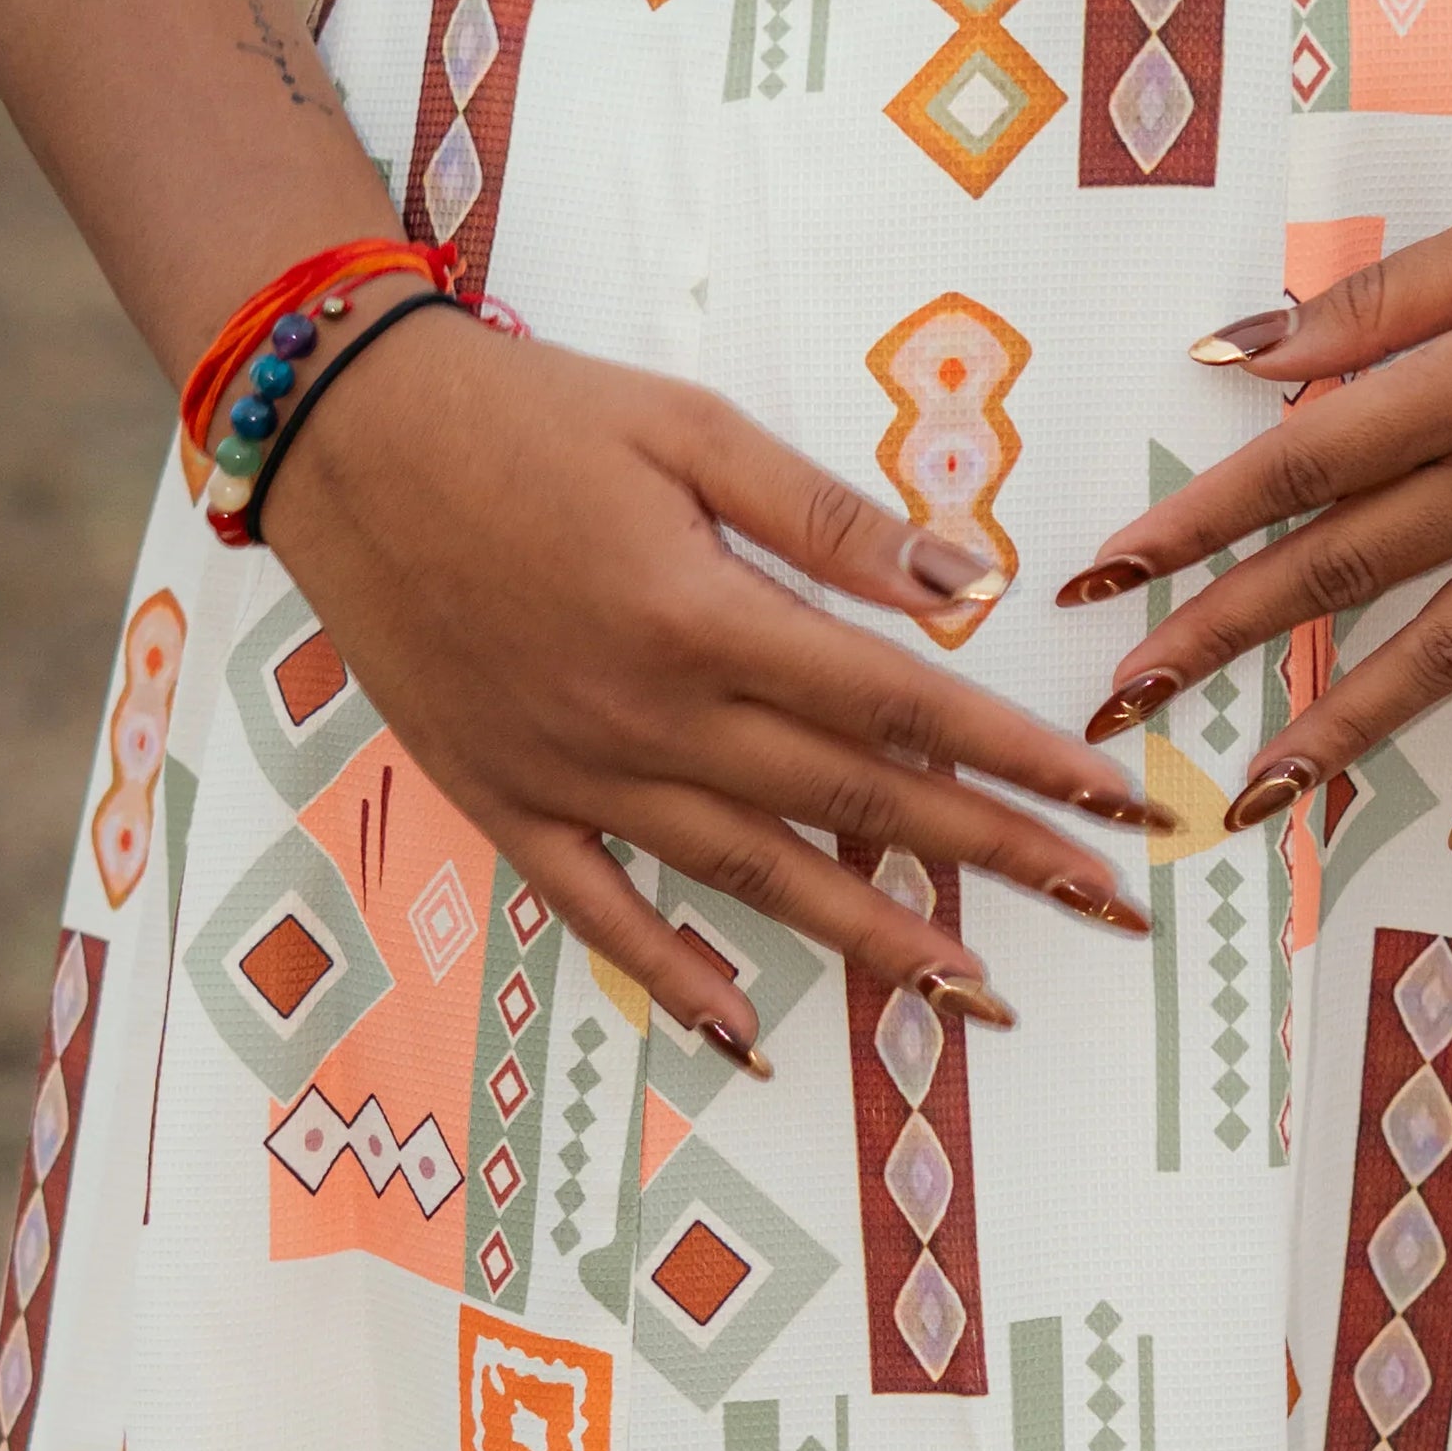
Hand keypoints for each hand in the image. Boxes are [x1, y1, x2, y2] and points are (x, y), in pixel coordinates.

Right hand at [257, 313, 1152, 1057]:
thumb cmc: (524, 413)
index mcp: (705, 618)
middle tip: (1101, 907)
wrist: (340, 434)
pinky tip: (743, 1037)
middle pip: (854, 804)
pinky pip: (603, 914)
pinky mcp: (507, 801)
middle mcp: (650, 719)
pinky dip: (673, 980)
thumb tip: (965, 583)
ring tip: (972, 988)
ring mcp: (575, 775)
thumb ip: (828, 519)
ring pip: (752, 880)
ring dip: (870, 938)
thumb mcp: (689, 428)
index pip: (903, 704)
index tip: (1111, 799)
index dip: (1019, 757)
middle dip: (992, 857)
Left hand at [1055, 170, 1451, 846]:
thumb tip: (1233, 355)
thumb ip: (1366, 307)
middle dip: (1220, 638)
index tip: (1106, 576)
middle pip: (1339, 572)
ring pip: (1439, 652)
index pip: (1296, 468)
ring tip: (1256, 797)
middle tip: (1125, 704)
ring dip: (1340, 729)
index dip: (1193, 524)